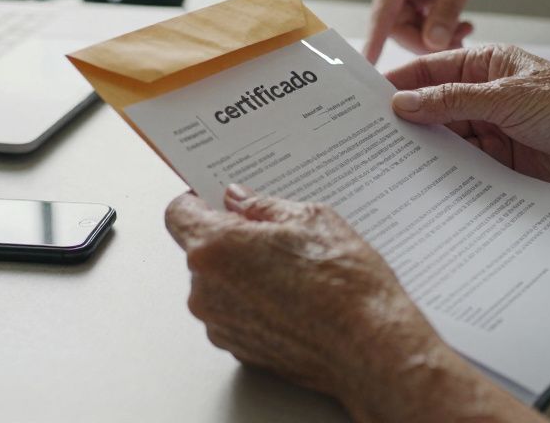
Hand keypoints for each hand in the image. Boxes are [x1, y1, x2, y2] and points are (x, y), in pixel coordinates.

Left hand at [164, 186, 444, 416]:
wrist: (370, 347)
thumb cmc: (344, 285)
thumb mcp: (310, 220)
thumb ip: (263, 206)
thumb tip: (240, 200)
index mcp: (215, 248)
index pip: (179, 213)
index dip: (200, 201)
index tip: (220, 199)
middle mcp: (206, 290)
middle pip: (201, 250)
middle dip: (231, 238)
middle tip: (276, 234)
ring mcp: (220, 325)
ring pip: (219, 284)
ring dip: (243, 272)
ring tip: (294, 270)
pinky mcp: (239, 350)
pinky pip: (235, 313)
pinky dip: (255, 302)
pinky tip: (295, 298)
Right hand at [364, 0, 506, 62]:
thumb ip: (447, 11)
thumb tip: (433, 43)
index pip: (382, 12)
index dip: (374, 40)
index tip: (367, 63)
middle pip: (397, 28)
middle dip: (425, 42)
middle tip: (456, 43)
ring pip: (410, 31)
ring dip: (436, 39)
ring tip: (463, 30)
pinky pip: (420, 27)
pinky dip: (440, 32)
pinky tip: (460, 25)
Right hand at [388, 45, 549, 197]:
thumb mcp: (506, 97)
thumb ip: (453, 101)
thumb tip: (405, 102)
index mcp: (490, 64)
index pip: (435, 69)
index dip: (404, 81)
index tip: (370, 96)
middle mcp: (488, 94)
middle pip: (437, 104)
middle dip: (409, 117)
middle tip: (372, 132)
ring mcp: (494, 128)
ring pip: (448, 135)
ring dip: (425, 145)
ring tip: (390, 157)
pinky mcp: (501, 160)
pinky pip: (464, 162)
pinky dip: (445, 168)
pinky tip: (423, 176)